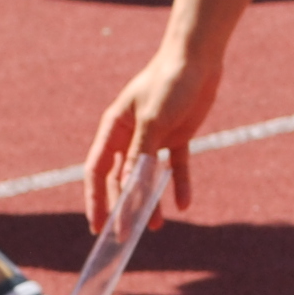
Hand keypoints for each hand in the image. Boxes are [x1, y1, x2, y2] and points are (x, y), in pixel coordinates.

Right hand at [84, 43, 221, 225]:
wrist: (198, 58)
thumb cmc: (169, 83)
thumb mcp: (153, 122)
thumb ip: (141, 158)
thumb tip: (129, 193)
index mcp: (114, 128)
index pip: (97, 171)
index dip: (95, 200)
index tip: (97, 226)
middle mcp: (130, 136)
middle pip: (121, 179)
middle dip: (122, 208)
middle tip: (125, 236)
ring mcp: (154, 137)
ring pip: (146, 178)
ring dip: (149, 202)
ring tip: (155, 227)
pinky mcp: (177, 136)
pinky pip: (175, 167)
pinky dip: (179, 185)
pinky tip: (184, 204)